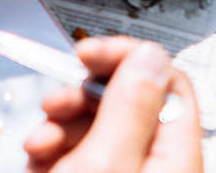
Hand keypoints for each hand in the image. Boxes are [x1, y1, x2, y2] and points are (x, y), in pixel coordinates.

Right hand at [24, 37, 201, 172]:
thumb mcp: (104, 162)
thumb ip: (129, 107)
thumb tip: (150, 55)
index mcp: (175, 154)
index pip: (165, 77)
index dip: (123, 57)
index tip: (85, 54)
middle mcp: (159, 163)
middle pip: (125, 100)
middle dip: (79, 97)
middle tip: (54, 105)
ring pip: (98, 127)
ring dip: (60, 127)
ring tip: (39, 145)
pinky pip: (84, 154)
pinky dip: (57, 152)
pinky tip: (40, 163)